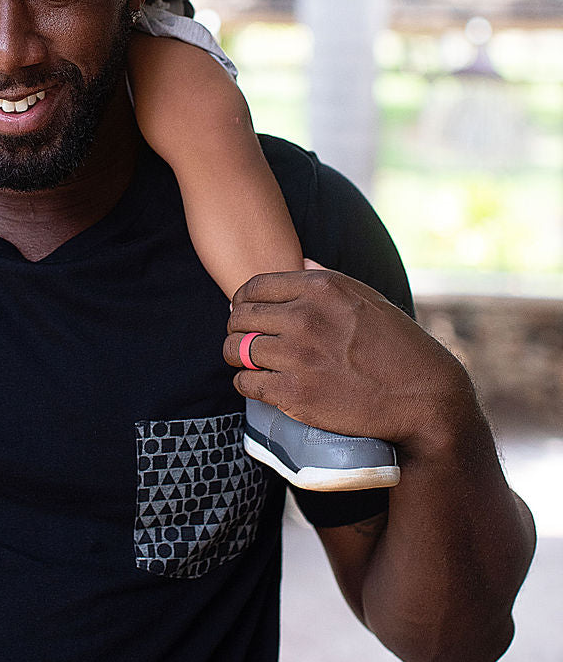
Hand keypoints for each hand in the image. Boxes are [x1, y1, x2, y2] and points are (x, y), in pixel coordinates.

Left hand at [224, 268, 469, 452]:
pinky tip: (255, 384)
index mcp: (322, 288)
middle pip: (240, 317)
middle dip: (237, 328)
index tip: (245, 313)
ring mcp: (299, 357)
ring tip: (246, 362)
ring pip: (237, 350)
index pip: (254, 287)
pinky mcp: (296, 394)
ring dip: (238, 357)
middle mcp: (306, 317)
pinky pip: (247, 384)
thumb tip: (299, 263)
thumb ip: (327, 280)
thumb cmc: (398, 346)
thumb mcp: (366, 297)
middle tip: (243, 339)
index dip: (243, 301)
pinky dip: (246, 384)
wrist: (424, 397)